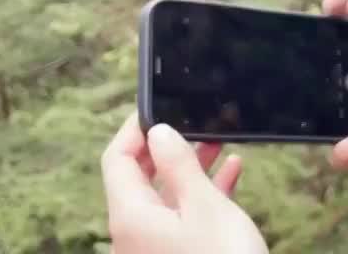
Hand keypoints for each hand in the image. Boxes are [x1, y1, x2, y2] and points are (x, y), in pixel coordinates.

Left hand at [101, 113, 267, 253]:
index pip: (115, 160)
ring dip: (189, 167)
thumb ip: (179, 165)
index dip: (134, 130)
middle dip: (166, 146)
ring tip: (218, 142)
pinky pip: (181, 216)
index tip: (158, 107)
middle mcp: (133, 233)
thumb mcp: (205, 206)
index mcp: (131, 216)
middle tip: (193, 122)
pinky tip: (231, 173)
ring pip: (164, 195)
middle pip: (137, 177)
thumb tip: (159, 132)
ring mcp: (153, 247)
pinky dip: (202, 192)